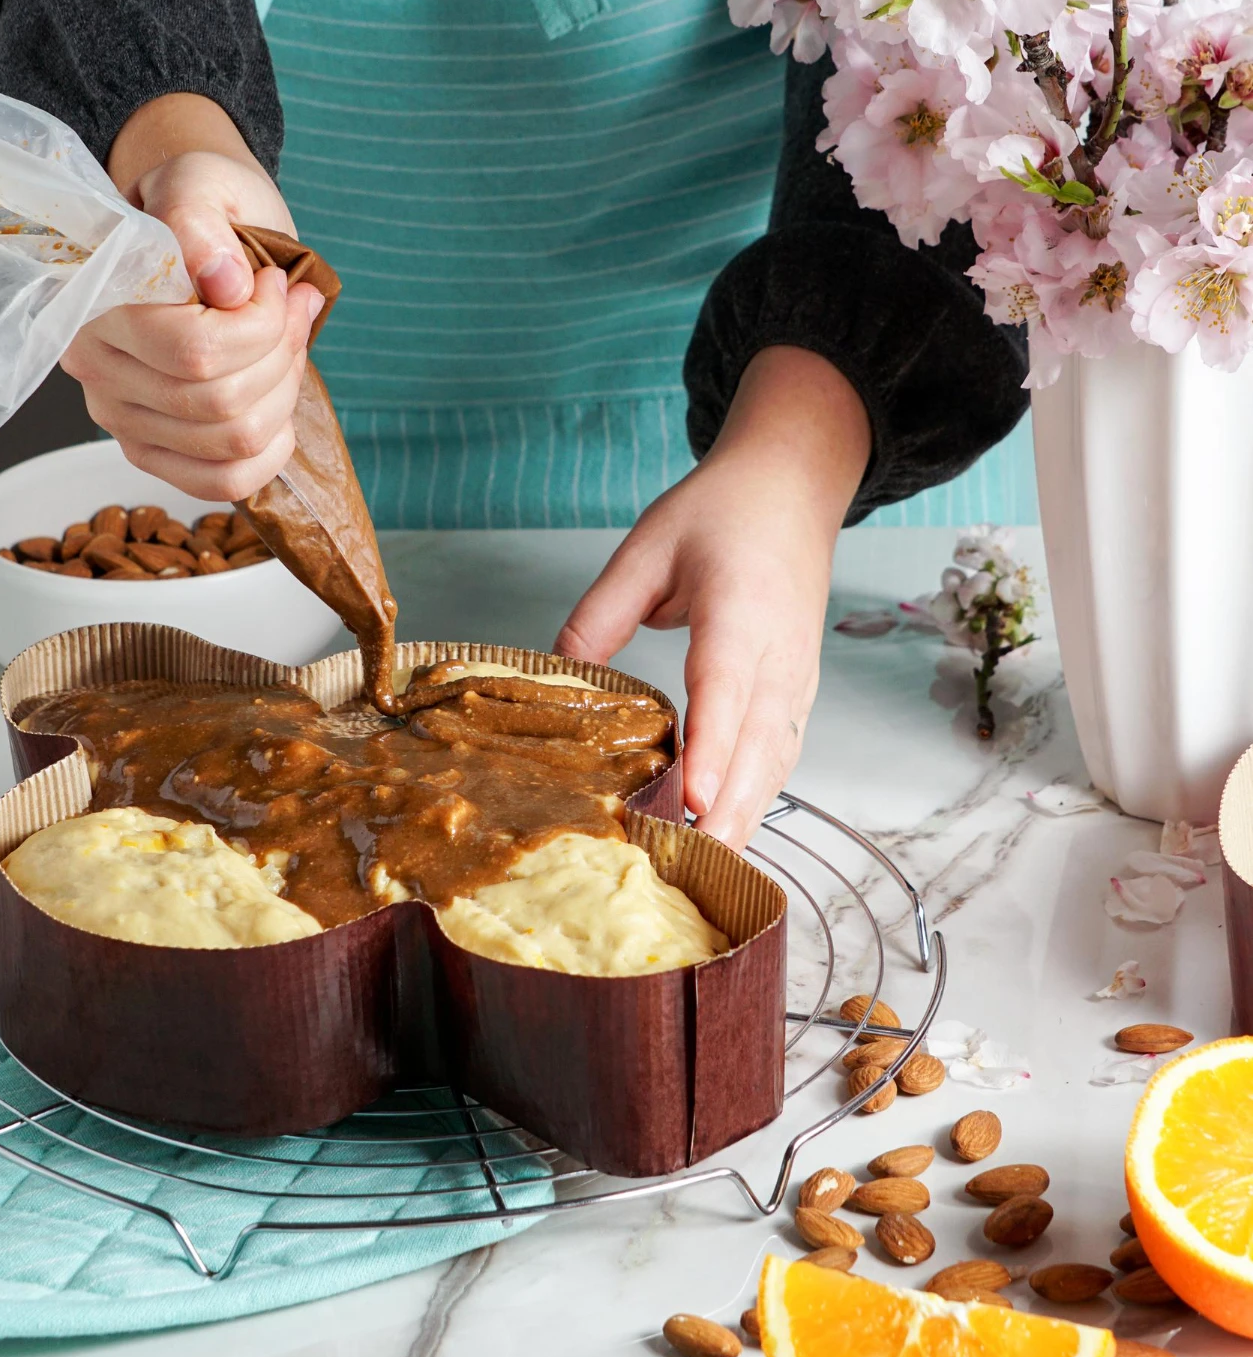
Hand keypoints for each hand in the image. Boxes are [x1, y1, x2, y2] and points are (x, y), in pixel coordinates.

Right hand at [61, 96, 321, 500]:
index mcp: (96, 304)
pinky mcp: (153, 453)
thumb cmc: (202, 213)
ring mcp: (122, 419)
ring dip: (284, 392)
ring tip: (288, 343)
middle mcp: (96, 370)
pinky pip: (224, 482)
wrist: (199, 237)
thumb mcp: (201, 184)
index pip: (195, 351)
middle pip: (220, 403)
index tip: (274, 283)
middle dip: (281, 355)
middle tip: (293, 309)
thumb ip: (200, 221)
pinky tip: (277, 402)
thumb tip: (225, 284)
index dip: (262, 325)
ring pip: (232, 441)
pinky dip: (271, 450)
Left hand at [555, 347, 870, 851]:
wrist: (792, 487)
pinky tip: (725, 830)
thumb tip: (559, 673)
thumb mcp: (647, 546)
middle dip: (723, 808)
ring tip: (704, 869)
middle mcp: (777, 654)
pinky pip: (780, 754)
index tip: (691, 796)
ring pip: (775, 761)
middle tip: (685, 867)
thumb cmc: (721, 513)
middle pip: (757, 744)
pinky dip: (756, 796)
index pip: (725, 686)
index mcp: (739, 610)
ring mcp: (795, 677)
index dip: (711, 746)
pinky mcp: (797, 691)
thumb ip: (601, 611)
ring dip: (743, 814)